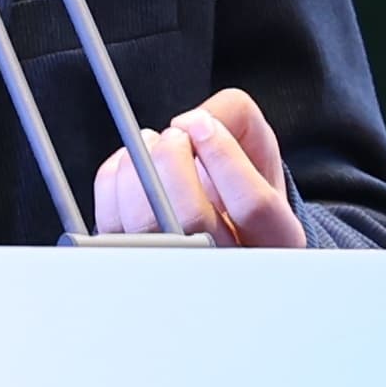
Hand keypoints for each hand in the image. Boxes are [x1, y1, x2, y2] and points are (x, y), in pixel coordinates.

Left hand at [92, 88, 302, 246]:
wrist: (217, 218)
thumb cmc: (237, 185)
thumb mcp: (257, 150)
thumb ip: (239, 118)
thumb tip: (195, 121)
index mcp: (274, 239)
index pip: (253, 205)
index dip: (222, 155)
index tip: (200, 123)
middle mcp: (227, 264)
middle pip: (192, 218)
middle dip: (172, 159)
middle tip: (173, 135)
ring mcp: (176, 269)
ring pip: (145, 224)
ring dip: (140, 167)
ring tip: (154, 146)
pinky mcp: (132, 263)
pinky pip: (111, 221)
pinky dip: (113, 180)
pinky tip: (131, 166)